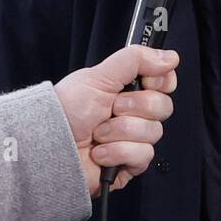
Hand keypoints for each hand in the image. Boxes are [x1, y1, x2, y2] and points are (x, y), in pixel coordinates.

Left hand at [53, 45, 177, 196]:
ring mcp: (132, 139)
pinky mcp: (129, 164)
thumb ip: (135, 60)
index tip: (145, 81)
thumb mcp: (99, 76)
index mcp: (127, 89)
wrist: (50, 144)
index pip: (165, 82)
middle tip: (111, 108)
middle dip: (134, 107)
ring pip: (153, 132)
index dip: (161, 81)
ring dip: (120, 131)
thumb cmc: (67, 109)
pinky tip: (100, 152)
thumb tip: (170, 57)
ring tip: (98, 133)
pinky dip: (117, 152)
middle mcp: (132, 113)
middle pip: (163, 107)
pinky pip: (143, 155)